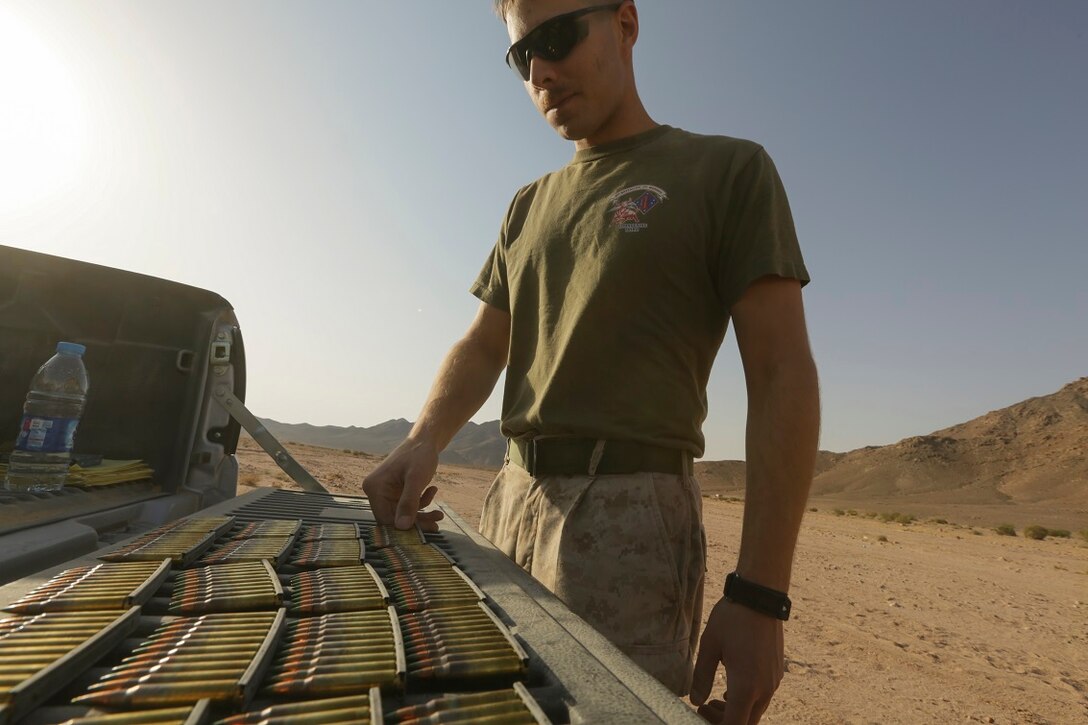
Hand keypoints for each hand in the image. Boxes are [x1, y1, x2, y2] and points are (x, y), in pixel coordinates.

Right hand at [362, 437, 444, 530]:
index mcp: (374, 488)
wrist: (425, 440)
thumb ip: (409, 502)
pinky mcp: (394, 492)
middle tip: (436, 523)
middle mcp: (375, 491)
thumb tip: (402, 527)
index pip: (385, 518)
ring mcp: (385, 492)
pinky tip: (432, 490)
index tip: (424, 529)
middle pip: (394, 518)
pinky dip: (420, 503)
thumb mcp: (416, 479)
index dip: (404, 527)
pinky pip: (406, 506)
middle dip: (416, 521)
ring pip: (401, 514)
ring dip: (421, 514)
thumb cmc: (419, 455)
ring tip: (439, 514)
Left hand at [689, 596, 784, 723]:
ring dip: (735, 712)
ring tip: (713, 699)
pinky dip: (746, 701)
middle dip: (724, 721)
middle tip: (704, 706)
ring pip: (755, 711)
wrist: (760, 597)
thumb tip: (695, 701)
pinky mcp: (777, 673)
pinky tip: (730, 688)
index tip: (700, 712)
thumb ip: (701, 677)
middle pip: (746, 723)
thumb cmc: (732, 619)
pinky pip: (762, 698)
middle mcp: (764, 689)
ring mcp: (773, 681)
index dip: (716, 724)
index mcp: (746, 686)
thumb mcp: (709, 646)